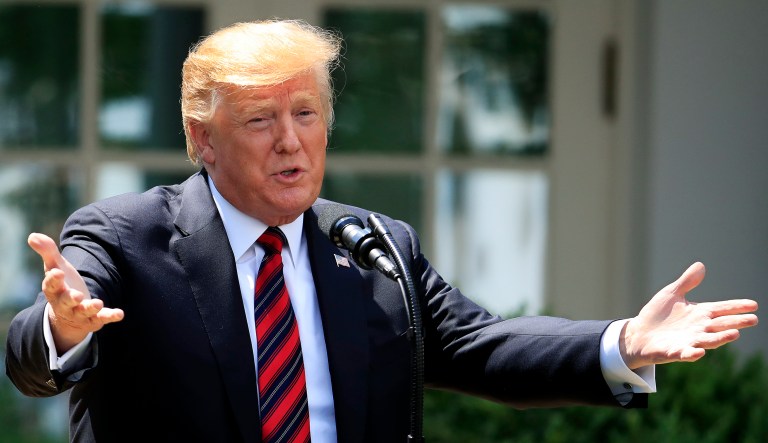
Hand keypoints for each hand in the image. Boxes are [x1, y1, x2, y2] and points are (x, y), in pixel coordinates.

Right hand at [28, 232, 124, 353]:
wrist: (68, 314)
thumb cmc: (63, 284)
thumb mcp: (56, 267)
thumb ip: (47, 252)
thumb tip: (32, 236)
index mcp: (54, 290)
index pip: (50, 285)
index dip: (53, 279)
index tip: (57, 272)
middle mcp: (65, 304)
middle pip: (65, 302)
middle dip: (71, 299)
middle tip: (77, 295)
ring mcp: (79, 313)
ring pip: (83, 312)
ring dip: (90, 308)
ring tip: (98, 303)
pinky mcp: (93, 319)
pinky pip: (101, 319)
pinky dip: (110, 316)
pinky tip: (119, 314)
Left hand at [621, 262, 757, 368]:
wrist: (639, 333)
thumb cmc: (658, 314)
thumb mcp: (671, 294)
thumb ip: (687, 282)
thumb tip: (701, 265)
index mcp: (699, 313)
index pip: (721, 309)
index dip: (737, 307)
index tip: (753, 305)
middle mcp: (699, 328)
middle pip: (721, 325)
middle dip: (737, 322)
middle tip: (753, 319)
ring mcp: (689, 341)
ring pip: (708, 340)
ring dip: (721, 338)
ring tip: (735, 333)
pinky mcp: (675, 352)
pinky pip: (686, 354)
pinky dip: (693, 354)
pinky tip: (699, 352)